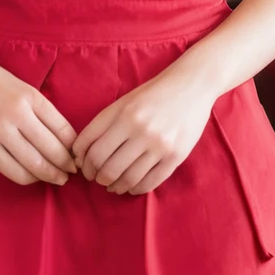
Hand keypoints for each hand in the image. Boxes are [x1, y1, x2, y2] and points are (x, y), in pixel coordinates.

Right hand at [0, 56, 78, 186]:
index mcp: (30, 99)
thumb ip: (50, 117)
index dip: (73, 149)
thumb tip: (70, 147)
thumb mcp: (31, 94)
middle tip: (71, 173)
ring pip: (31, 166)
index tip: (78, 158)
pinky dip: (27, 177)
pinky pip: (11, 171)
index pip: (61, 130)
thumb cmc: (4, 87)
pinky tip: (34, 175)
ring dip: (48, 176)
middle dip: (64, 167)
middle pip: (48, 152)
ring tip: (56, 178)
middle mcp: (13, 116)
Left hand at [70, 61, 213, 194]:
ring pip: (127, 178)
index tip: (84, 168)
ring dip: (115, 186)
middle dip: (97, 177)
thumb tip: (82, 154)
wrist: (192, 85)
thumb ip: (104, 124)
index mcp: (122, 113)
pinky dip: (136, 189)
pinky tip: (131, 187)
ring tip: (113, 186)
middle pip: (105, 166)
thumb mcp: (125, 101)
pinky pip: (150, 182)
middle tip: (98, 179)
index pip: (91, 147)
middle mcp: (138, 129)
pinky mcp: (175, 156)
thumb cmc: (154, 93)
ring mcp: (158, 144)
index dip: (83, 163)